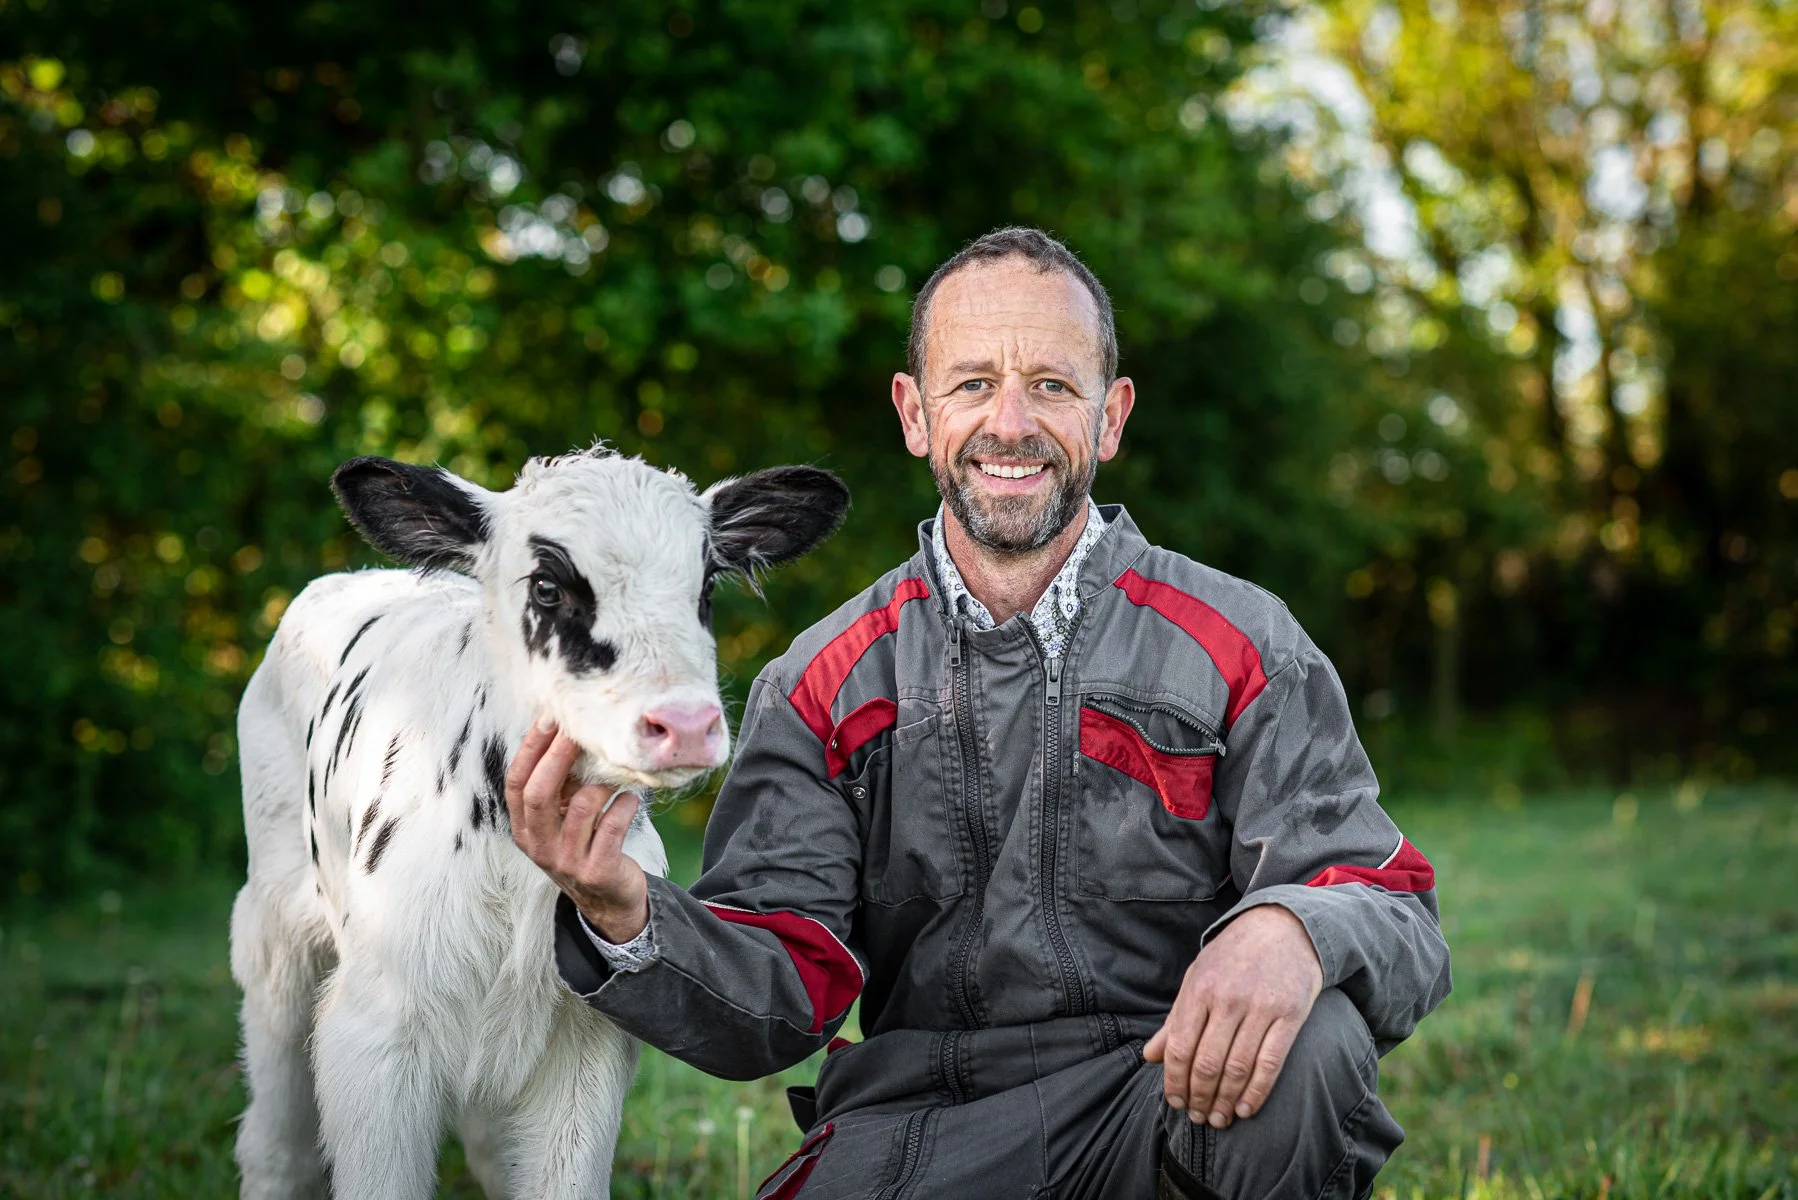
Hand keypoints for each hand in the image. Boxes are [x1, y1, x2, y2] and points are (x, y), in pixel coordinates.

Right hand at [505, 719, 649, 943]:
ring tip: (617, 775)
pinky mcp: (597, 871)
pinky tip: (632, 800)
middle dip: (559, 756)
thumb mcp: (562, 820)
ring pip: (581, 807)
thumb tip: (569, 732)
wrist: (609, 901)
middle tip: (580, 731)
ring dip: (602, 784)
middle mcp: (539, 846)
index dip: (530, 748)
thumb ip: (560, 786)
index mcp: (524, 829)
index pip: (516, 783)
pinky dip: (625, 806)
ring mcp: (567, 861)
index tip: (550, 717)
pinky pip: (612, 827)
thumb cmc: (586, 845)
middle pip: (540, 794)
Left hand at [1143, 904, 1323, 1127]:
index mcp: (1200, 988)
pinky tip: (1245, 1108)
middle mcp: (1228, 998)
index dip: (1174, 1081)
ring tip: (1218, 1120)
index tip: (1174, 1102)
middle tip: (1196, 1117)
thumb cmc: (1233, 956)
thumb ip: (1175, 1019)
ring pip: (1237, 1067)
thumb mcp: (1198, 977)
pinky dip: (1256, 1092)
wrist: (1283, 927)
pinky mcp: (1291, 1014)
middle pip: (1207, 1062)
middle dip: (1199, 1097)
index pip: (1179, 1046)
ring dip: (1225, 1101)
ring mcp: (1261, 1006)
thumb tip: (1148, 1056)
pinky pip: (1270, 1063)